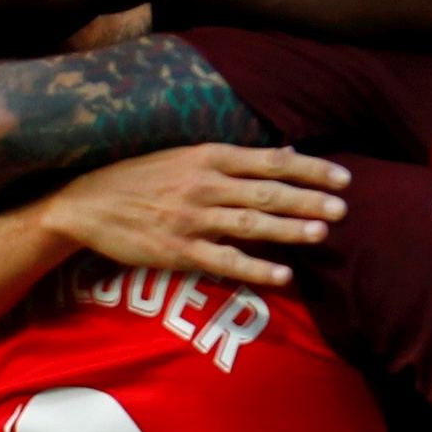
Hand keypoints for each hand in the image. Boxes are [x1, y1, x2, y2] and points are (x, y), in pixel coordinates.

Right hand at [41, 146, 350, 288]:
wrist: (87, 204)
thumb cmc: (140, 178)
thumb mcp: (184, 157)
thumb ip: (232, 160)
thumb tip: (284, 155)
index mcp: (207, 157)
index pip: (270, 161)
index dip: (309, 169)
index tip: (342, 177)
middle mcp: (203, 185)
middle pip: (266, 192)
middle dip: (308, 200)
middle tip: (344, 207)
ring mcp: (191, 219)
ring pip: (250, 225)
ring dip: (288, 230)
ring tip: (321, 234)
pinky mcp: (179, 251)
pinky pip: (224, 261)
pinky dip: (255, 269)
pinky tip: (283, 275)